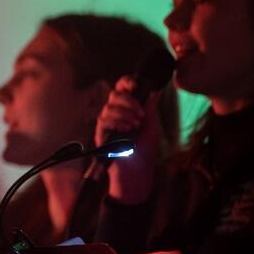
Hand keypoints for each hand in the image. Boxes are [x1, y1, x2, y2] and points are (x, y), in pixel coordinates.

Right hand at [95, 76, 161, 205]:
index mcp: (126, 110)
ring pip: (109, 107)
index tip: (135, 84)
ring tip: (136, 125)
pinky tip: (127, 130)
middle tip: (141, 114)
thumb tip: (153, 90)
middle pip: (114, 95)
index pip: (121, 90)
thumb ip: (150, 108)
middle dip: (129, 101)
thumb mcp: (152, 125)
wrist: (138, 170)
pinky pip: (104, 121)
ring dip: (126, 114)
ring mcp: (106, 125)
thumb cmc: (145, 150)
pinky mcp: (100, 135)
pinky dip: (117, 122)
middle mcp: (114, 115)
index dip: (126, 83)